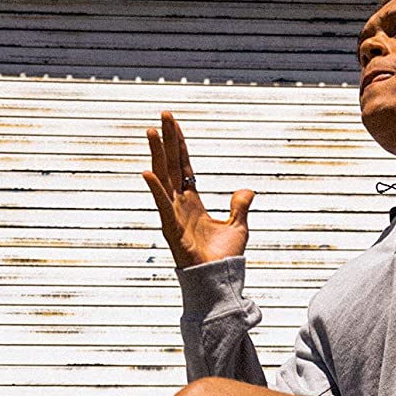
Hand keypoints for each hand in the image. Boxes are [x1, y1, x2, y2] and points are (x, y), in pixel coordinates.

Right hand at [142, 109, 255, 267]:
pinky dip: (156, 189)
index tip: (173, 123)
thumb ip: (240, 206)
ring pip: (163, 179)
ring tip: (151, 131)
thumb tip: (248, 190)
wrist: (219, 280)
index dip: (180, 144)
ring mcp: (173, 216)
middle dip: (168, 139)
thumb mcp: (238, 227)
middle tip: (163, 114)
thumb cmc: (225, 259)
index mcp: (193, 203)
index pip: (184, 166)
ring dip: (157, 155)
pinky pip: (162, 206)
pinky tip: (148, 171)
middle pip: (172, 165)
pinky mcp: (172, 230)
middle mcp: (180, 205)